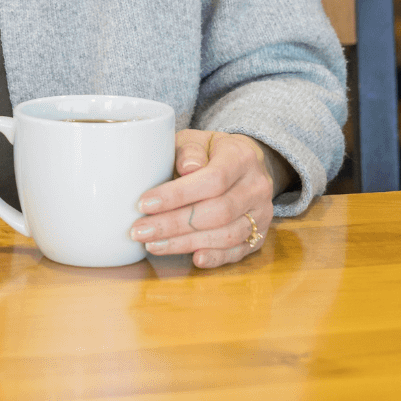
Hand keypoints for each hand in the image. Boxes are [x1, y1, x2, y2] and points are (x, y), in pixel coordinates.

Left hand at [128, 130, 286, 269]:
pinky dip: (216, 258)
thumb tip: (186, 167)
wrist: (244, 164)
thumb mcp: (196, 140)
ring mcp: (261, 213)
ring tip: (152, 244)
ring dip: (186, 244)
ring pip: (227, 236)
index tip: (144, 204)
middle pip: (218, 212)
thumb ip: (189, 151)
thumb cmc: (210, 151)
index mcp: (241, 157)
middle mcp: (257, 187)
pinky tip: (193, 259)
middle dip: (174, 224)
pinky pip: (238, 252)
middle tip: (140, 231)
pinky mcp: (259, 235)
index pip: (212, 180)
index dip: (177, 195)